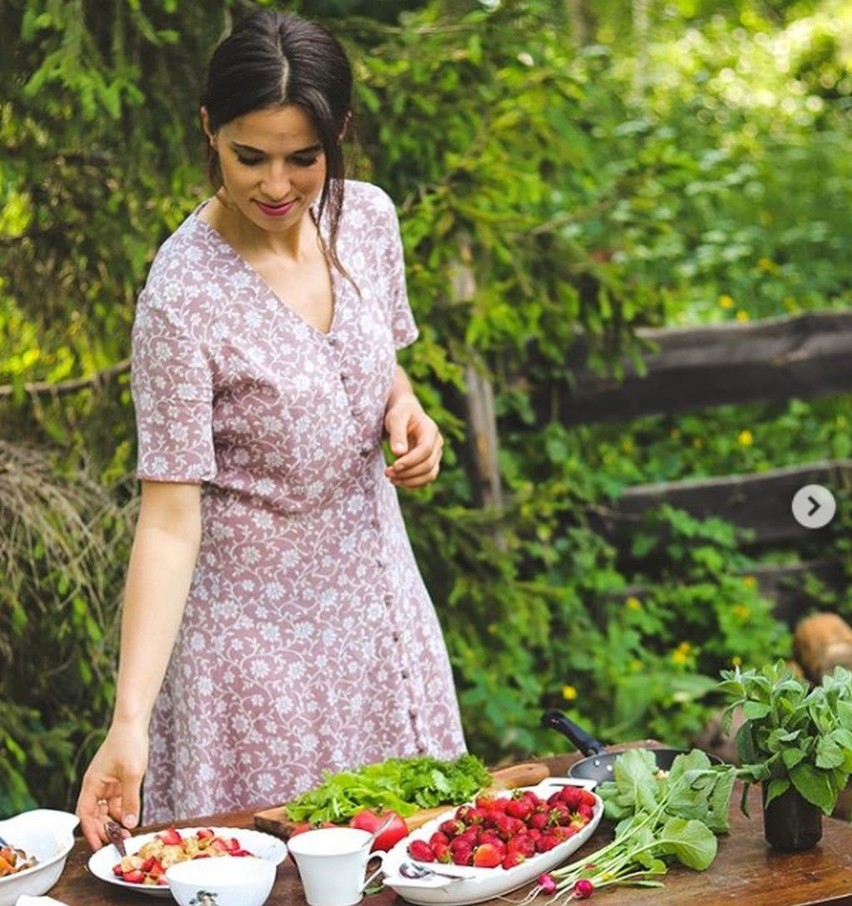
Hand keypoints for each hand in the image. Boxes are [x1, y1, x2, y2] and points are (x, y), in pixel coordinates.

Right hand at [76, 722, 147, 850]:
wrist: (133, 723)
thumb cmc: (128, 743)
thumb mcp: (133, 774)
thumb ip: (130, 800)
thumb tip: (129, 824)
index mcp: (92, 784)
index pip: (85, 815)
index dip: (91, 832)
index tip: (99, 846)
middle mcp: (96, 785)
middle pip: (95, 815)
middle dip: (104, 830)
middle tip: (117, 843)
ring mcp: (106, 783)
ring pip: (106, 809)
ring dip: (114, 822)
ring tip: (126, 834)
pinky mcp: (116, 780)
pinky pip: (116, 800)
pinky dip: (122, 810)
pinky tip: (130, 818)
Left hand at [384, 397, 443, 488]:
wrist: (405, 414)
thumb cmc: (400, 413)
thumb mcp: (396, 418)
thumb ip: (397, 434)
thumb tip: (399, 453)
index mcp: (430, 430)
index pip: (426, 450)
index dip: (411, 461)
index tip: (394, 466)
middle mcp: (437, 443)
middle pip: (428, 465)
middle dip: (407, 473)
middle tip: (387, 473)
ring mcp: (436, 454)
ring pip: (430, 475)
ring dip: (410, 481)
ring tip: (391, 478)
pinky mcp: (430, 463)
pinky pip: (426, 479)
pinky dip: (413, 483)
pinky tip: (397, 481)